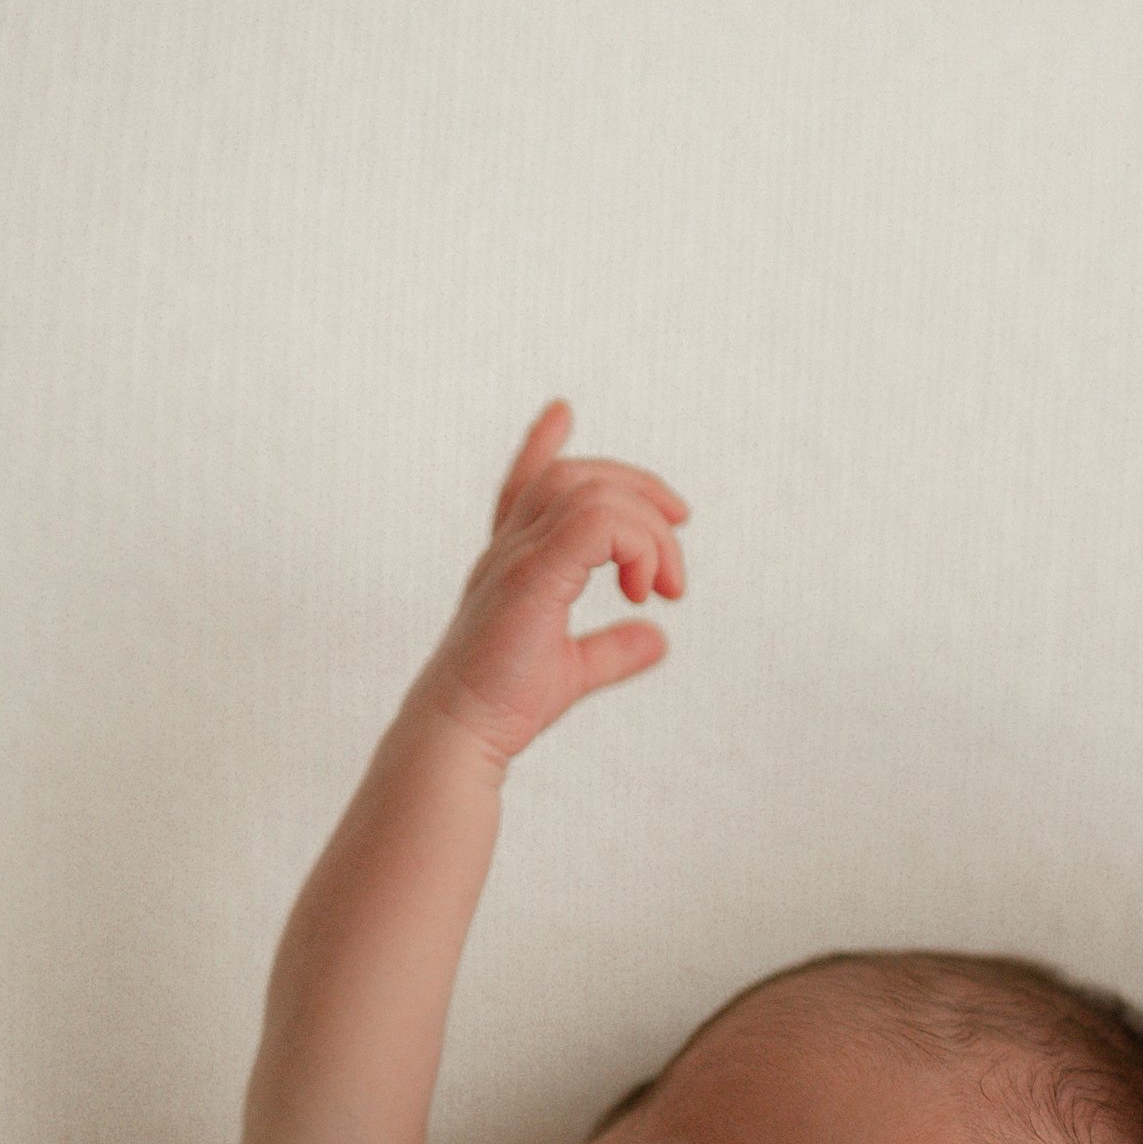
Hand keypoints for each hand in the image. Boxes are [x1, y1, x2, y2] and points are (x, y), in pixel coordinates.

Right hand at [415, 401, 688, 768]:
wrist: (463, 733)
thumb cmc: (502, 704)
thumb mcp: (572, 670)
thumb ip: (613, 650)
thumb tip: (657, 640)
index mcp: (514, 561)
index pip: (525, 483)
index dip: (541, 444)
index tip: (561, 410)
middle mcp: (510, 547)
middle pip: (576, 476)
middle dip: (641, 491)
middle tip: (679, 541)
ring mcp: (517, 555)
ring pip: (593, 491)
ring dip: (648, 530)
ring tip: (665, 586)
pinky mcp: (531, 575)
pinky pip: (596, 523)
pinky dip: (636, 545)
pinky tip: (645, 586)